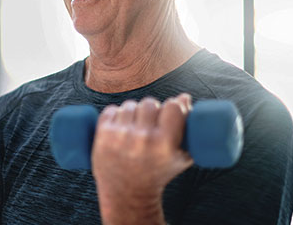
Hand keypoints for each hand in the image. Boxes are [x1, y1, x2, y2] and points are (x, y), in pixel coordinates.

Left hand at [91, 94, 193, 224]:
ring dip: (134, 112)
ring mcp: (120, 135)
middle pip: (150, 103)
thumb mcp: (180, 156)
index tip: (170, 112)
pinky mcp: (103, 135)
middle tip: (151, 123)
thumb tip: (184, 97)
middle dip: (152, 110)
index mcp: (164, 144)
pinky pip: (112, 109)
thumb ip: (189, 127)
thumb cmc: (158, 173)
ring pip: (130, 105)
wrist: (127, 194)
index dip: (173, 106)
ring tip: (135, 128)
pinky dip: (116, 115)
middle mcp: (142, 138)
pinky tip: (121, 127)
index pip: (172, 106)